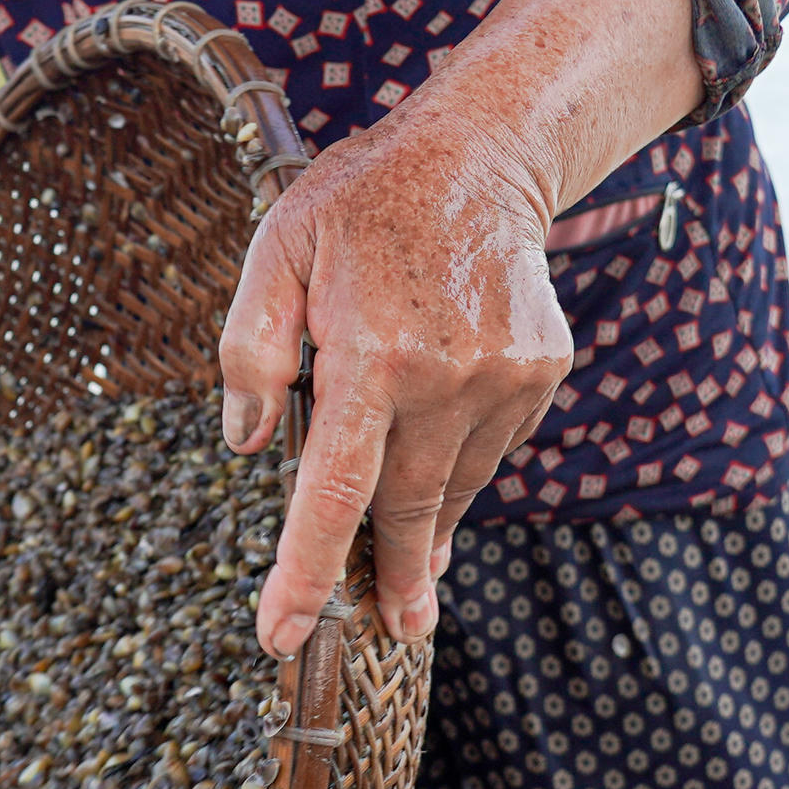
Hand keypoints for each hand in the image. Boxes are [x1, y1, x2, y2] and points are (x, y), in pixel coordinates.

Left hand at [217, 108, 572, 656]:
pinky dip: (461, 466)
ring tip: (416, 569)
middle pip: (408, 511)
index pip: (332, 492)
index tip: (285, 635)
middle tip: (393, 631)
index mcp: (367, 353)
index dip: (305, 573)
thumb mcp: (275, 250)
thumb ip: (248, 350)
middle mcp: (444, 375)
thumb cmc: (361, 203)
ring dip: (430, 529)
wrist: (482, 153)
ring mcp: (504, 376)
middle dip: (393, 579)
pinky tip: (442, 454)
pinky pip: (493, 448)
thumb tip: (248, 445)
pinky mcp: (541, 371)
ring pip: (456, 487)